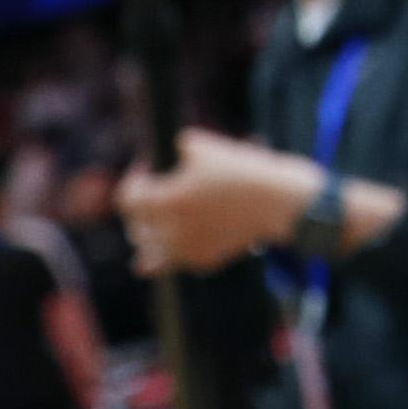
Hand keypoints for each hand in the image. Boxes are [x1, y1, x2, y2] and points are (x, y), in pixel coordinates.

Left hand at [116, 127, 319, 271]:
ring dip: (147, 237)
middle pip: (135, 227)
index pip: (127, 199)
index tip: (148, 166)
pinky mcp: (204, 261)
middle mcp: (170, 232)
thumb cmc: (242, 170)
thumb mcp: (202, 144)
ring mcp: (186, 251)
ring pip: (146, 255)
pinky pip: (173, 263)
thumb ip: (175, 147)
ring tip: (152, 224)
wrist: (280, 203)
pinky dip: (169, 254)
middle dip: (140, 207)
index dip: (135, 178)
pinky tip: (168, 246)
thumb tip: (166, 151)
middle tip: (152, 191)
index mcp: (166, 201)